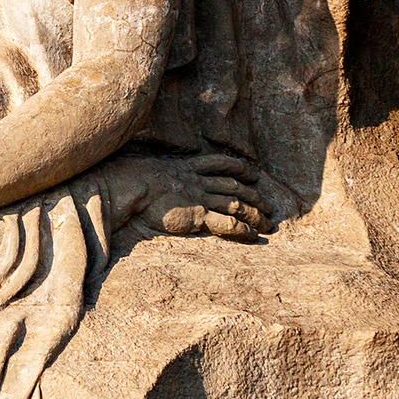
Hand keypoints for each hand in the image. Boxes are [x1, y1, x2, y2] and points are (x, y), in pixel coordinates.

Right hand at [118, 153, 273, 241]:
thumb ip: (154, 176)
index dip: (238, 167)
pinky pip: (226, 221)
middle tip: (268, 204)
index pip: (219, 164)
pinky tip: (252, 234)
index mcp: (186, 168)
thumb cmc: (130, 179)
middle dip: (253, 194)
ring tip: (268, 222)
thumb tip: (154, 180)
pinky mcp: (197, 214)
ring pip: (235, 203)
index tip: (252, 173)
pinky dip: (241, 228)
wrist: (131, 186)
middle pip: (233, 185)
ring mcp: (199, 197)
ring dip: (254, 212)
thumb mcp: (145, 171)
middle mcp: (197, 181)